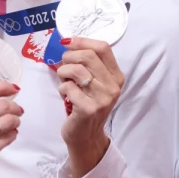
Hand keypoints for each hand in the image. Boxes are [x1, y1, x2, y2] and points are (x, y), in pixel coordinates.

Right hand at [0, 81, 22, 177]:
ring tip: (14, 123)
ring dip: (16, 120)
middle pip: (4, 105)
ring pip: (10, 121)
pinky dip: (12, 134)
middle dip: (15, 107)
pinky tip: (9, 134)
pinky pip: (8, 138)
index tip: (13, 89)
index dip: (4, 87)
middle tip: (17, 110)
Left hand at [56, 37, 124, 177]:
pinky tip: (65, 96)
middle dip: (69, 57)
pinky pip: (68, 87)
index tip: (67, 43)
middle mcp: (113, 86)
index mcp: (117, 76)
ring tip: (64, 81)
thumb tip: (68, 43)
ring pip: (76, 70)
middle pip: (88, 56)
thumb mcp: (95, 84)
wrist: (86, 136)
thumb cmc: (86, 105)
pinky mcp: (89, 109)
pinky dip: (62, 89)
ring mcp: (102, 98)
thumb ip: (88, 65)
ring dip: (63, 73)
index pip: (103, 48)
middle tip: (62, 65)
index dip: (82, 41)